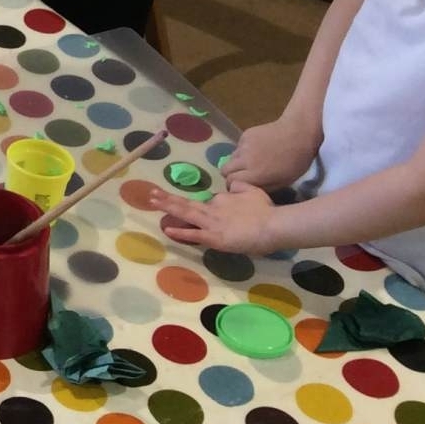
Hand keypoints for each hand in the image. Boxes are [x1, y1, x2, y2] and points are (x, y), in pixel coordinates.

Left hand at [147, 180, 277, 253]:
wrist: (273, 225)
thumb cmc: (266, 210)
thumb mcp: (252, 191)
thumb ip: (240, 187)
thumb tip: (232, 186)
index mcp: (222, 199)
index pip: (206, 203)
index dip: (200, 206)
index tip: (200, 211)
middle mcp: (213, 208)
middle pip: (187, 203)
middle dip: (168, 198)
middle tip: (151, 193)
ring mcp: (212, 222)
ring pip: (186, 213)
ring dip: (168, 206)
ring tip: (152, 200)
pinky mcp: (214, 237)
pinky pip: (194, 234)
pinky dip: (180, 232)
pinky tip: (167, 229)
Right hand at [223, 119, 320, 189]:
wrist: (298, 134)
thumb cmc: (295, 162)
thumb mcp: (283, 182)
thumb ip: (262, 187)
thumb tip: (248, 189)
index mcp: (255, 174)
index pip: (230, 181)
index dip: (233, 185)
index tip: (240, 185)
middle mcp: (244, 160)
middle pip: (224, 169)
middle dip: (230, 174)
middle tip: (242, 174)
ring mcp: (243, 145)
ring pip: (231, 157)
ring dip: (237, 162)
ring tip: (252, 161)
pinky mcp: (245, 135)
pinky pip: (238, 147)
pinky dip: (244, 150)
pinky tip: (258, 149)